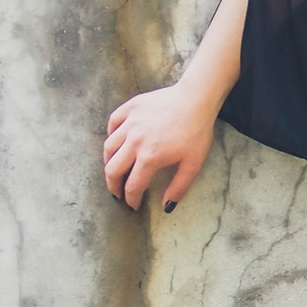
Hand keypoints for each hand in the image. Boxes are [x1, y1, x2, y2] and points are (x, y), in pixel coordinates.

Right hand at [103, 79, 218, 211]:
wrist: (196, 98)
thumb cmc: (197, 131)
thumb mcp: (193, 164)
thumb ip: (178, 187)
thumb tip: (166, 207)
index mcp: (150, 157)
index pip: (132, 186)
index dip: (131, 199)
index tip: (132, 205)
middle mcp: (134, 141)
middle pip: (113, 169)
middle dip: (113, 185)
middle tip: (116, 192)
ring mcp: (130, 123)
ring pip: (109, 147)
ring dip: (109, 162)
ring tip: (114, 169)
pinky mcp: (130, 107)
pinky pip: (113, 122)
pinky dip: (112, 134)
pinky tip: (117, 140)